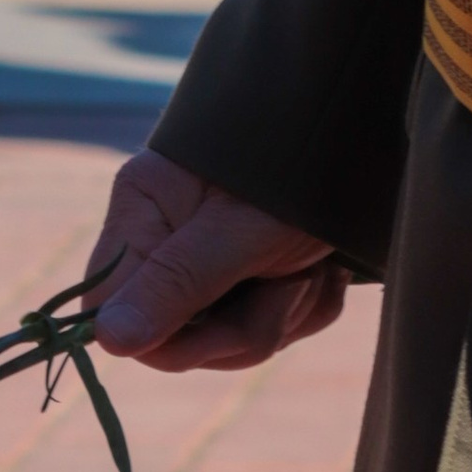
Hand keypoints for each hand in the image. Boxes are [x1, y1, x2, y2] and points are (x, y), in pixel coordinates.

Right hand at [83, 149, 346, 374]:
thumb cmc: (297, 163)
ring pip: (232, 341)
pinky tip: (326, 270)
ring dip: (285, 313)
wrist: (364, 129)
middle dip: (245, 326)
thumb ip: (177, 283)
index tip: (216, 325)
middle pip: (178, 339)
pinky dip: (306, 307)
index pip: (112, 311)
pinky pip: (273, 327)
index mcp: (144, 211)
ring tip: (313, 266)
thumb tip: (107, 341)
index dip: (164, 337)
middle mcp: (168, 238)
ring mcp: (213, 259)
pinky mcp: (256, 274)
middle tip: (289, 282)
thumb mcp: (240, 229)